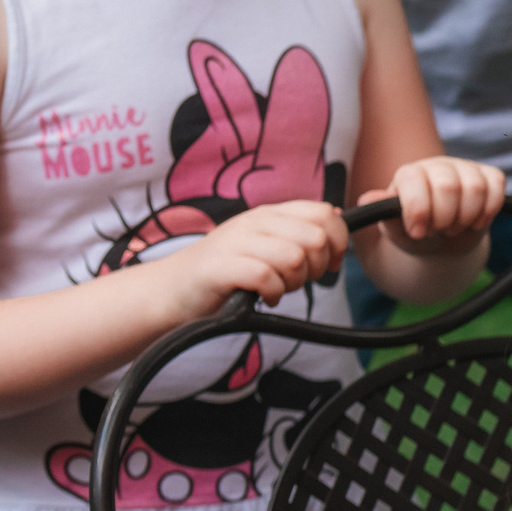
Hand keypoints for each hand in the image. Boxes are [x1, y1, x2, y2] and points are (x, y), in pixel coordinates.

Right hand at [163, 200, 347, 317]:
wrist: (174, 288)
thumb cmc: (228, 270)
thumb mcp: (267, 243)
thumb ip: (299, 231)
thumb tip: (338, 216)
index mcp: (270, 214)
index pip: (325, 213)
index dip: (338, 242)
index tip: (328, 264)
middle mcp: (254, 221)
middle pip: (316, 238)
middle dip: (316, 267)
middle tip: (296, 280)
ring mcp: (236, 241)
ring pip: (294, 258)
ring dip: (294, 283)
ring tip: (276, 288)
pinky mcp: (221, 267)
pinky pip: (267, 278)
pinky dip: (273, 293)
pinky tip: (263, 297)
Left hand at [365, 156, 505, 254]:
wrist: (442, 240)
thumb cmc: (416, 233)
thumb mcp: (395, 229)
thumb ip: (383, 214)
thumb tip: (368, 199)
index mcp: (409, 175)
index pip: (415, 182)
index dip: (418, 211)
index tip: (417, 232)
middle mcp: (437, 166)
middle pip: (448, 186)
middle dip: (445, 218)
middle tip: (439, 230)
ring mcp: (465, 168)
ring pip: (475, 187)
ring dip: (467, 217)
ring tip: (456, 227)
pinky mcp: (489, 176)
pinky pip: (497, 184)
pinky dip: (490, 209)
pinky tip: (476, 222)